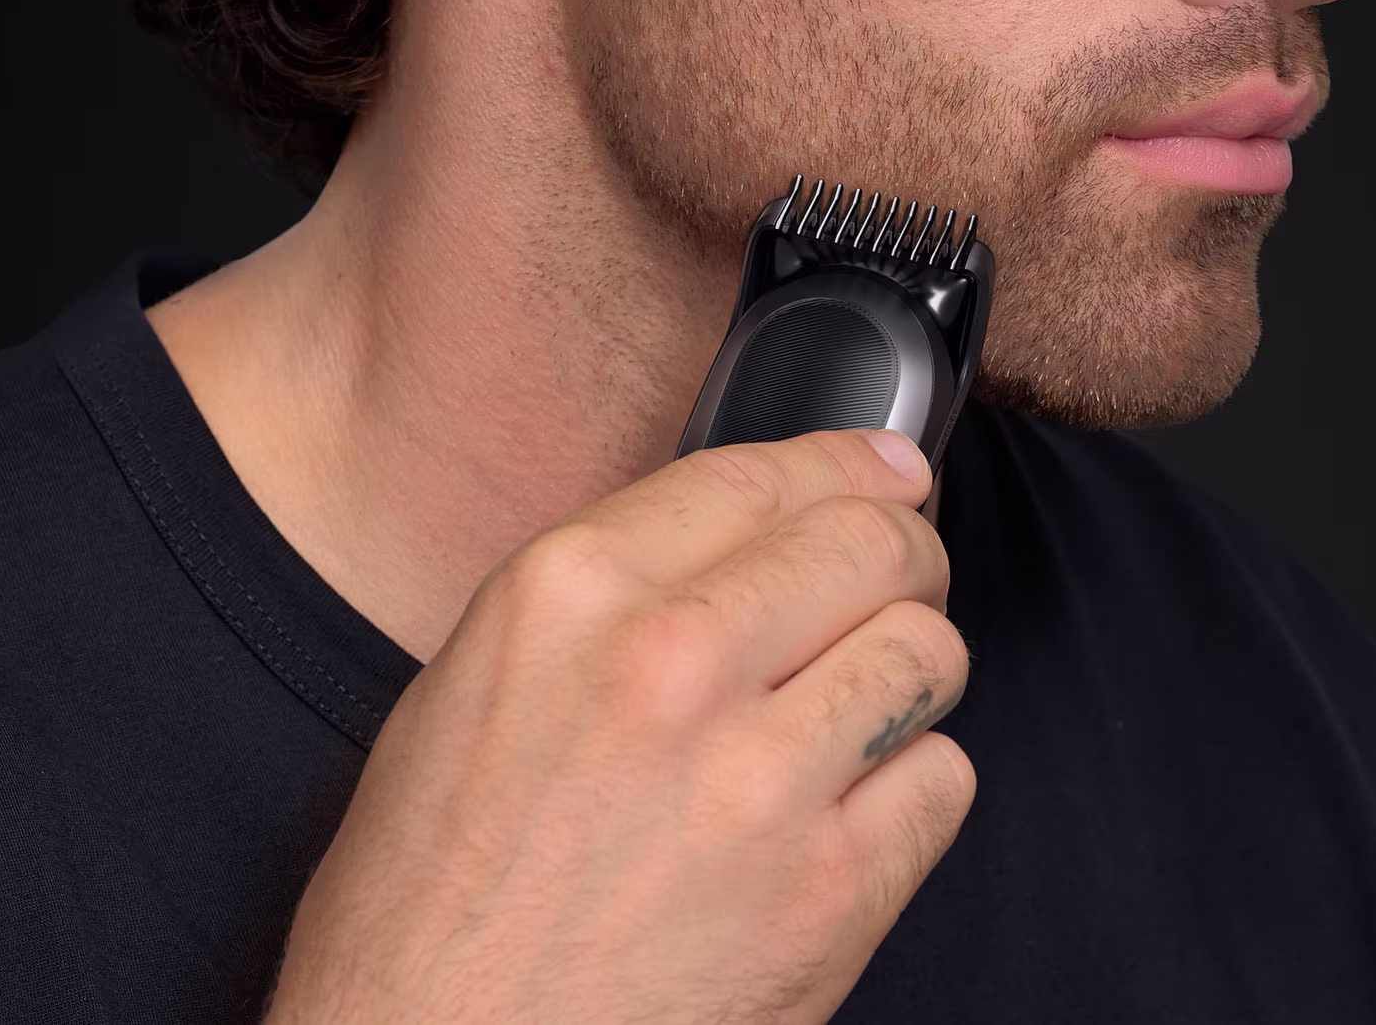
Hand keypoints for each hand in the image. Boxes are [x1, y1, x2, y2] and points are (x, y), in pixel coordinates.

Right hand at [264, 429, 973, 1024]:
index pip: (765, 475)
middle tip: (900, 586)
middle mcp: (670, 665)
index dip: (849, 466)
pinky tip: (849, 818)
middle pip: (873, 545)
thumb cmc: (431, 909)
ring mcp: (761, 781)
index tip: (886, 471)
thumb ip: (606, 596)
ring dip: (910, 678)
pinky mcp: (831, 890)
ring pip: (928, 653)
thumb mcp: (469, 693)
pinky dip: (913, 794)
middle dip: (904, 557)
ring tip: (859, 716)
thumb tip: (743, 536)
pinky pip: (944, 780)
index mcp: (569, 597)